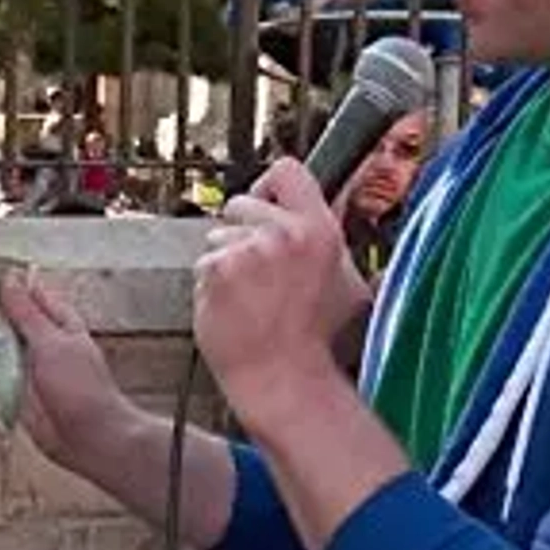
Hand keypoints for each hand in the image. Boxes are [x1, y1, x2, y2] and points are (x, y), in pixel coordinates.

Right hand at [0, 276, 131, 466]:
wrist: (88, 437)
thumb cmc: (80, 387)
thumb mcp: (51, 343)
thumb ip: (27, 314)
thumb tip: (8, 281)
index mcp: (60, 322)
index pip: (30, 291)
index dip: (8, 279)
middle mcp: (45, 341)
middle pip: (13, 316)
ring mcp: (31, 365)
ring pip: (2, 343)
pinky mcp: (20, 389)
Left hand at [194, 157, 370, 435]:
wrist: (284, 379)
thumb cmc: (315, 340)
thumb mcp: (346, 281)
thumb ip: (325, 238)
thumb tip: (316, 205)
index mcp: (319, 230)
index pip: (287, 170)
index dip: (269, 186)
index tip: (266, 205)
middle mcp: (283, 234)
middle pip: (240, 203)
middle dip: (241, 231)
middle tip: (257, 273)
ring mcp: (247, 251)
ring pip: (217, 237)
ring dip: (226, 262)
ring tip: (250, 298)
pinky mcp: (216, 271)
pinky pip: (203, 265)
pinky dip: (211, 286)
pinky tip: (233, 310)